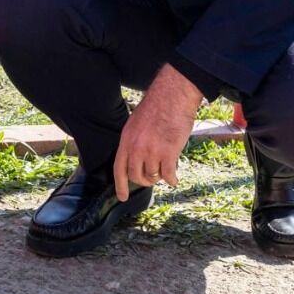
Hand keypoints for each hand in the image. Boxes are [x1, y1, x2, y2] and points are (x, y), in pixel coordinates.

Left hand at [113, 63, 202, 201]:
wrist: (172, 96)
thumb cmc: (157, 107)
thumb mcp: (136, 124)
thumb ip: (134, 142)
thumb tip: (137, 160)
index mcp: (126, 140)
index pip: (119, 168)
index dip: (120, 185)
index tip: (122, 197)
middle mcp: (136, 148)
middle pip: (136, 176)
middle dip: (145, 180)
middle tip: (153, 177)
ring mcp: (152, 151)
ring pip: (153, 176)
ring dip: (160, 176)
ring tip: (166, 169)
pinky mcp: (168, 153)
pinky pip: (168, 175)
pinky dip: (173, 179)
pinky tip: (175, 178)